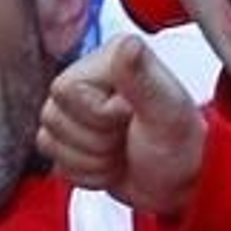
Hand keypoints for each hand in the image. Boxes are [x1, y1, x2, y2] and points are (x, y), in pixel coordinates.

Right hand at [37, 34, 205, 215]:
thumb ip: (143, 79)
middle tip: (128, 138)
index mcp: (111, 58)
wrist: (181, 185)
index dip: (97, 115)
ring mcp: (77, 109)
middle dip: (95, 142)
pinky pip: (53, 159)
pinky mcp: (71, 137)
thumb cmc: (180, 147)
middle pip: (52, 116)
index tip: (131, 118)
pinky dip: (86, 173)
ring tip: (122, 151)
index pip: (66, 89)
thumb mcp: (167, 113)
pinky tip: (111, 163)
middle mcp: (88, 78)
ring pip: (48, 140)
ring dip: (92, 160)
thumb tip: (128, 45)